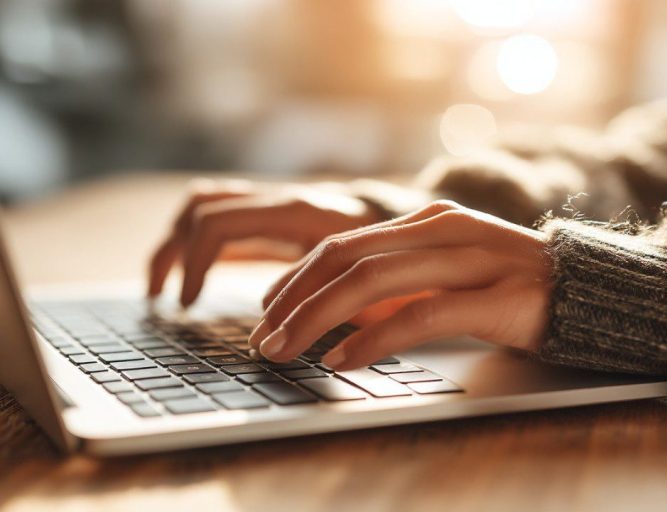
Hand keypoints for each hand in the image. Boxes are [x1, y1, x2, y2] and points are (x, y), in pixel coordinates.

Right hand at [147, 178, 382, 305]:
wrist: (397, 217)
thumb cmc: (382, 250)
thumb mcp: (355, 274)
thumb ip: (312, 294)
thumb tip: (266, 333)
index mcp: (293, 211)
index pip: (217, 223)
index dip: (194, 264)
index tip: (189, 305)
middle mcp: (275, 200)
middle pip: (198, 208)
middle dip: (169, 252)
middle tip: (160, 298)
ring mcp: (269, 204)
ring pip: (202, 206)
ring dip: (175, 242)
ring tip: (163, 286)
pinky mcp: (267, 218)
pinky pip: (218, 219)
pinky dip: (196, 244)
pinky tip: (193, 279)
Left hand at [248, 200, 552, 370]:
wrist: (589, 289)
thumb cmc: (510, 285)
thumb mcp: (448, 269)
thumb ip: (401, 277)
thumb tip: (339, 308)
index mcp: (427, 220)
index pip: (342, 242)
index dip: (296, 276)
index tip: (267, 308)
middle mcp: (442, 229)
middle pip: (346, 258)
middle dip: (293, 299)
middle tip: (263, 337)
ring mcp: (470, 259)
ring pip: (373, 282)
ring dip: (317, 318)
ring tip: (286, 349)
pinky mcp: (494, 298)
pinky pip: (421, 316)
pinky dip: (374, 338)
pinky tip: (343, 358)